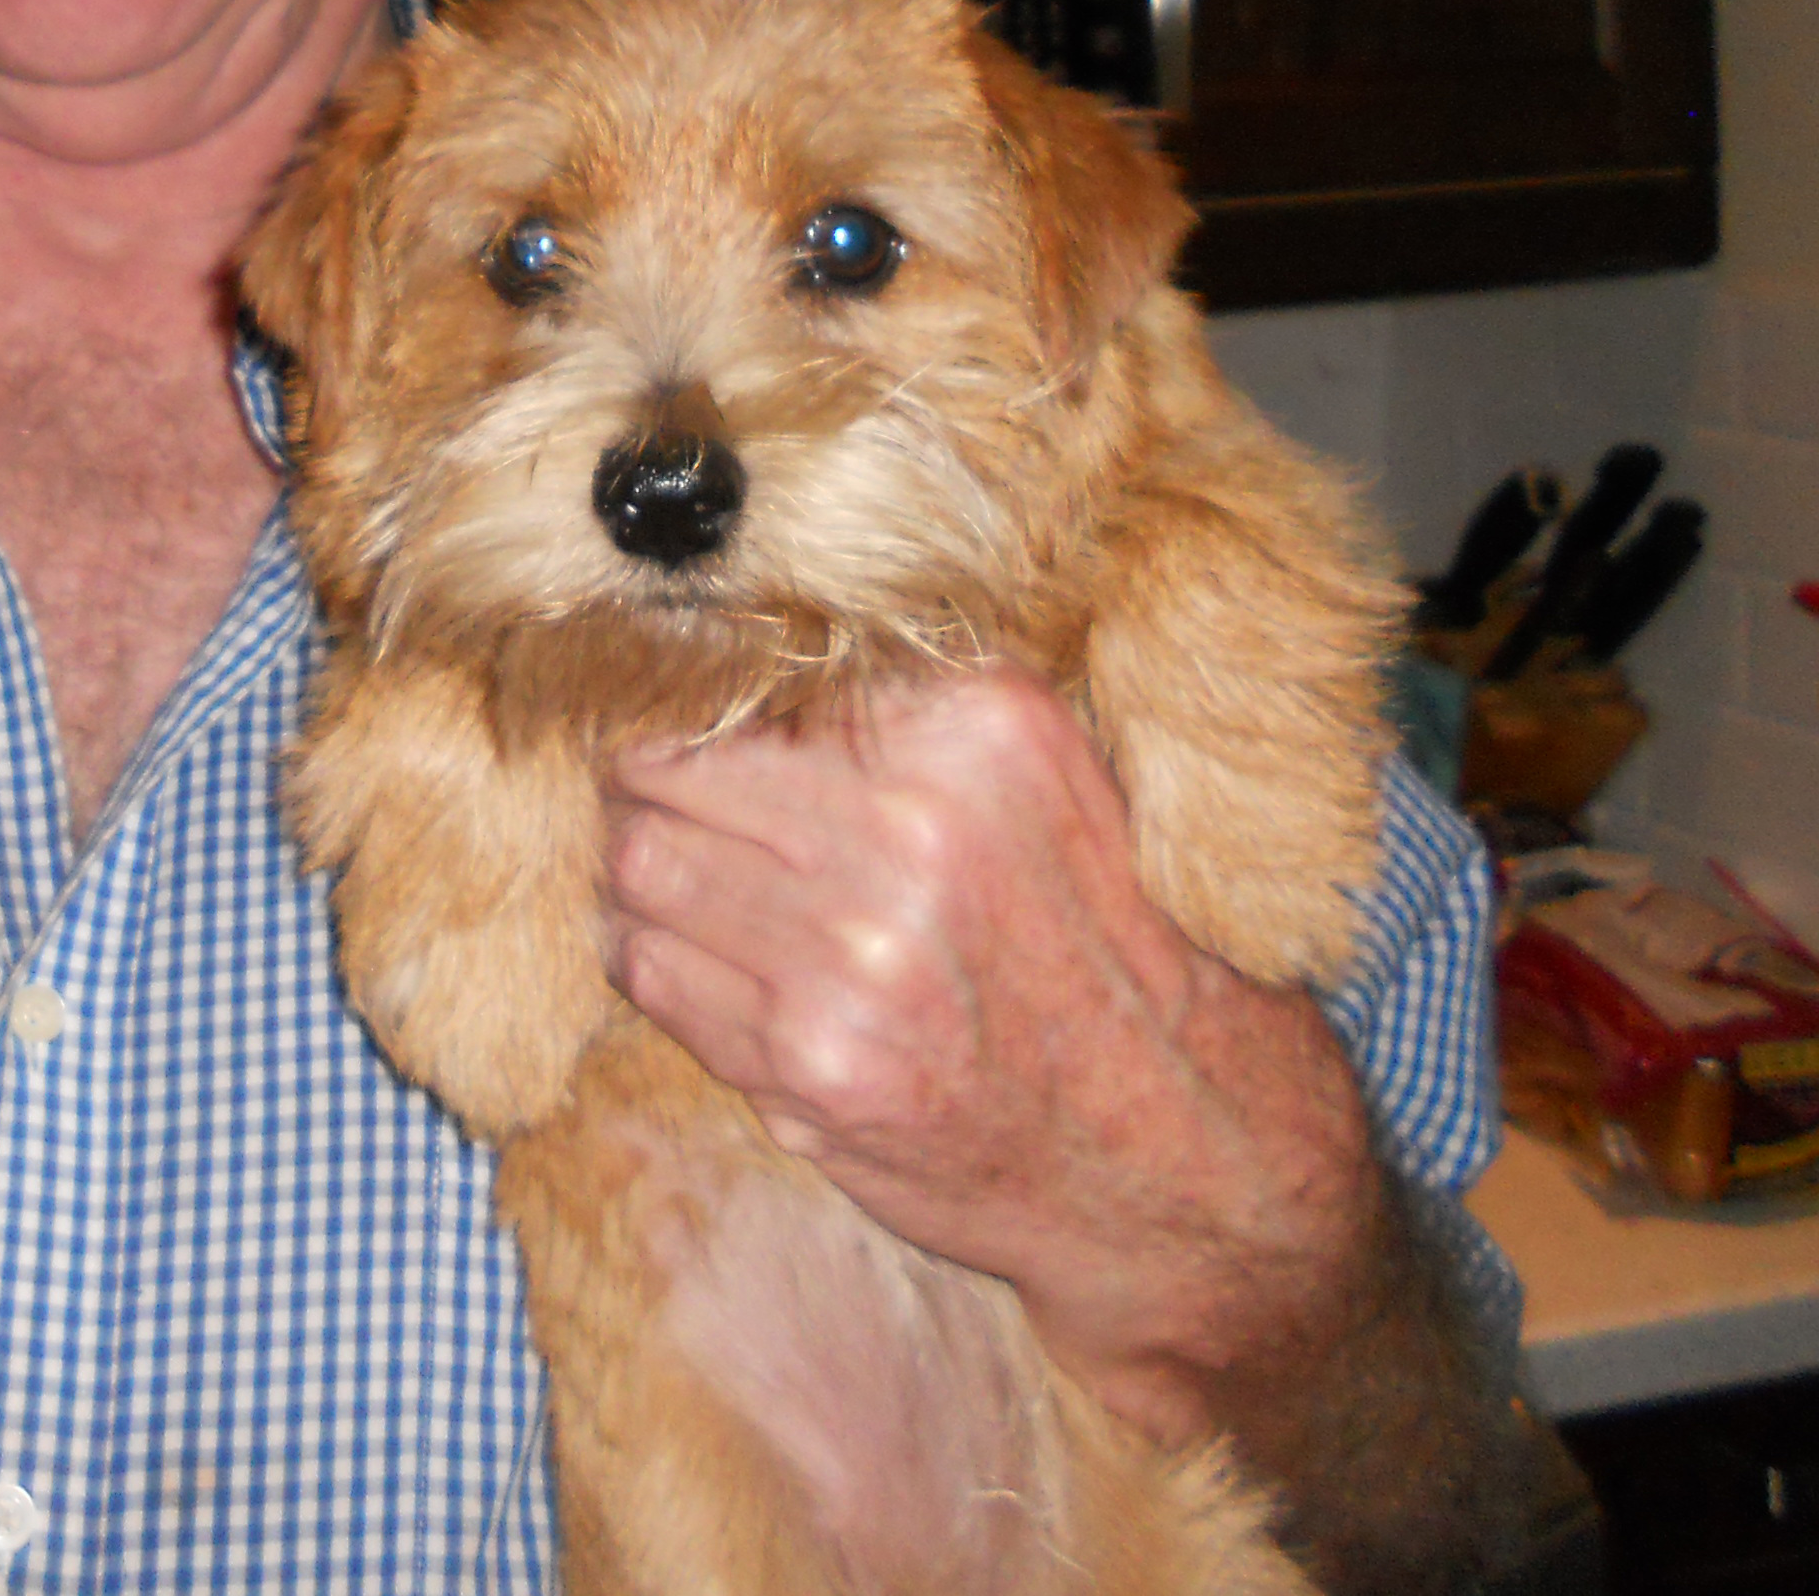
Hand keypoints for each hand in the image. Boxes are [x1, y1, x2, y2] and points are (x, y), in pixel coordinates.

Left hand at [601, 666, 1377, 1448]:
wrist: (1186, 1160)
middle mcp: (915, 827)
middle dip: (640, 773)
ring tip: (663, 870)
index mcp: (979, 730)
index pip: (752, 667)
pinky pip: (654, 973)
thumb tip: (745, 659)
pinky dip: (649, 955)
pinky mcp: (813, 1065)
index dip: (690, 688)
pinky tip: (689, 954)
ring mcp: (855, 954)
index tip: (669, 703)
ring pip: (638, 862)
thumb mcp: (1060, 781)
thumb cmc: (1116, 954)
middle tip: (639, 787)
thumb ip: (915, 712)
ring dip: (632, 864)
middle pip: (668, 760)